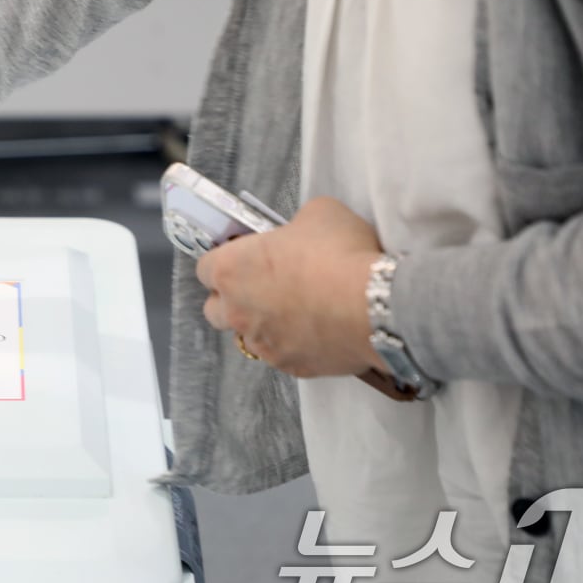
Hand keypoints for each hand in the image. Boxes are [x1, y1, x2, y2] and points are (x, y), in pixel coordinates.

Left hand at [197, 197, 385, 377]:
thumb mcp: (318, 214)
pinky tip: (319, 333)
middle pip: (215, 310)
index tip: (247, 258)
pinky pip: (282, 356)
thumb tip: (298, 235)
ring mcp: (263, 344)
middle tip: (264, 288)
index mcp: (231, 269)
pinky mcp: (291, 367)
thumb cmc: (340, 252)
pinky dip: (294, 346)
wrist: (377, 304)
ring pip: (248, 338)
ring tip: (296, 313)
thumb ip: (294, 226)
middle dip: (232, 300)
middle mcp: (237, 311)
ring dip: (262, 326)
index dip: (225, 263)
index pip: (205, 269)